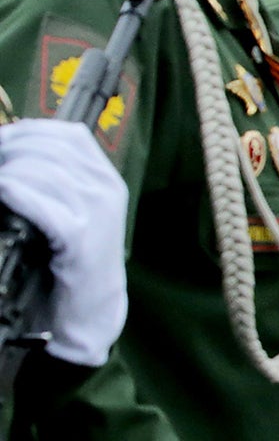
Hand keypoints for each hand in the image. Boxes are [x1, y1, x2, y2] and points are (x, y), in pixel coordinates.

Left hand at [0, 119, 128, 365]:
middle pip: (51, 148)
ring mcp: (97, 213)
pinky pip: (39, 203)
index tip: (3, 143)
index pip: (69, 134)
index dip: (29, 131)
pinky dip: (15, 194)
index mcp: (106, 179)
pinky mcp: (79, 238)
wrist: (90, 310)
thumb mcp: (73, 211)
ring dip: (9, 173)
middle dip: (11, 151)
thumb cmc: (70, 260)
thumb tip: (15, 152)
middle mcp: (106, 190)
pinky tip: (4, 194)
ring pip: (42, 171)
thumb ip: (56, 182)